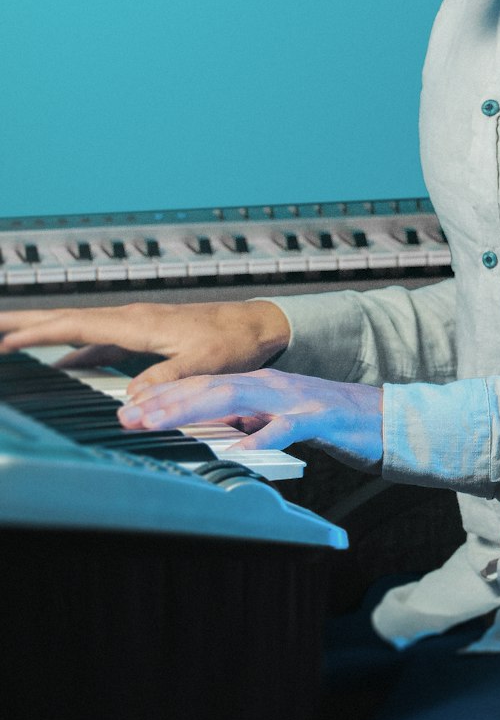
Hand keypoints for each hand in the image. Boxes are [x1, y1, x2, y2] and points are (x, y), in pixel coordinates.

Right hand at [0, 299, 290, 389]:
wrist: (255, 325)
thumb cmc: (232, 341)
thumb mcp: (203, 364)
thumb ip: (166, 379)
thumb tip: (131, 400)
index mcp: (137, 323)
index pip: (76, 325)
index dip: (38, 333)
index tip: (5, 340)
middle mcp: (129, 319)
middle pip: (66, 319)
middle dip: (25, 322)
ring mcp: (133, 326)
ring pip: (77, 329)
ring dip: (43, 333)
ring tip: (9, 339)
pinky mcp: (141, 336)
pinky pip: (96, 341)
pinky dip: (72, 347)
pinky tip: (61, 362)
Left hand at [118, 369, 383, 468]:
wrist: (385, 418)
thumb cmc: (331, 423)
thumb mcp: (278, 423)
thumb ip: (246, 424)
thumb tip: (209, 436)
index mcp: (260, 386)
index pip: (203, 386)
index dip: (164, 397)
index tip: (129, 411)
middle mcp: (272, 386)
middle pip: (210, 387)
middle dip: (166, 401)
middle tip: (129, 417)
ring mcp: (296, 399)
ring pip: (237, 398)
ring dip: (195, 410)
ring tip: (162, 424)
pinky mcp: (320, 417)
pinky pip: (288, 427)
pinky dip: (263, 437)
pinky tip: (242, 450)